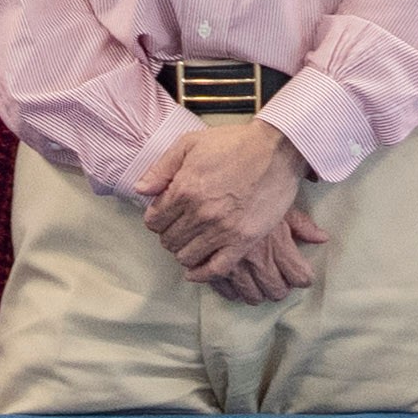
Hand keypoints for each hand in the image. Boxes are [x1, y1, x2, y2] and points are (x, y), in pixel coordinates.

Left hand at [134, 119, 326, 304]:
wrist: (276, 149)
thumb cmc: (234, 143)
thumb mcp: (190, 143)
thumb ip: (162, 168)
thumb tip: (140, 190)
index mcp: (185, 189)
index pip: (154, 220)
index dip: (156, 218)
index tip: (165, 215)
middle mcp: (201, 213)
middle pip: (169, 240)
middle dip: (169, 234)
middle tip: (179, 227)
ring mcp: (223, 229)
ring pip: (187, 256)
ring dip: (184, 251)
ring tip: (190, 241)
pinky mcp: (244, 240)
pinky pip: (216, 269)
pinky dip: (201, 274)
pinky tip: (195, 271)